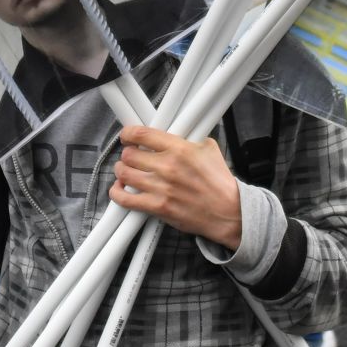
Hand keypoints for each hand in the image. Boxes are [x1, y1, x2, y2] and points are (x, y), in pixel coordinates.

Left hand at [109, 125, 243, 250]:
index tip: (127, 136)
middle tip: (130, 157)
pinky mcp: (158, 207)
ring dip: (121, 171)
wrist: (229, 212)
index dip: (128, 134)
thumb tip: (177, 133)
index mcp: (180, 149)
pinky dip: (118, 193)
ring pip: (124, 174)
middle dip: (127, 155)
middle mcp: (168, 166)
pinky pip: (126, 199)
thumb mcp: (209, 150)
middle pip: (129, 154)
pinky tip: (119, 189)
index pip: (142, 134)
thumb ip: (190, 139)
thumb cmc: (220, 184)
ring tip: (124, 171)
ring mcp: (161, 188)